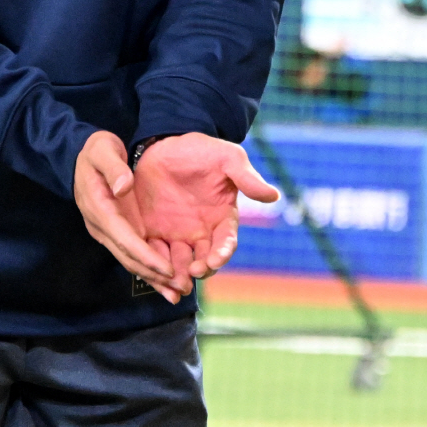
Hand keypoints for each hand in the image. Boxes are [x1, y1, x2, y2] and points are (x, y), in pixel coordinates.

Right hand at [73, 130, 182, 304]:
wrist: (80, 155)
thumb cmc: (96, 151)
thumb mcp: (103, 150)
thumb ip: (113, 168)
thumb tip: (123, 187)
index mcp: (100, 209)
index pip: (125, 238)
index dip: (146, 256)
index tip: (167, 270)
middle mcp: (102, 226)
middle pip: (128, 257)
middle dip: (153, 275)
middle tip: (180, 290)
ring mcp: (107, 230)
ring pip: (130, 260)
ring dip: (152, 278)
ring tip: (176, 293)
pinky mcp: (115, 230)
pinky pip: (132, 252)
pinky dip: (149, 267)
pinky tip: (166, 279)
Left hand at [132, 132, 278, 293]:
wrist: (164, 144)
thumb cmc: (200, 150)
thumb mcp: (226, 158)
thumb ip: (247, 177)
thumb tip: (274, 195)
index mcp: (221, 217)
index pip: (226, 242)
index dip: (222, 253)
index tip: (215, 260)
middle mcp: (201, 232)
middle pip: (204, 260)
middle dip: (201, 270)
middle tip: (193, 272)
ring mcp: (176, 234)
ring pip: (179, 264)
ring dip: (178, 276)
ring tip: (174, 282)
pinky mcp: (153, 232)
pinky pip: (154, 254)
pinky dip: (155, 268)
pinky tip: (152, 273)